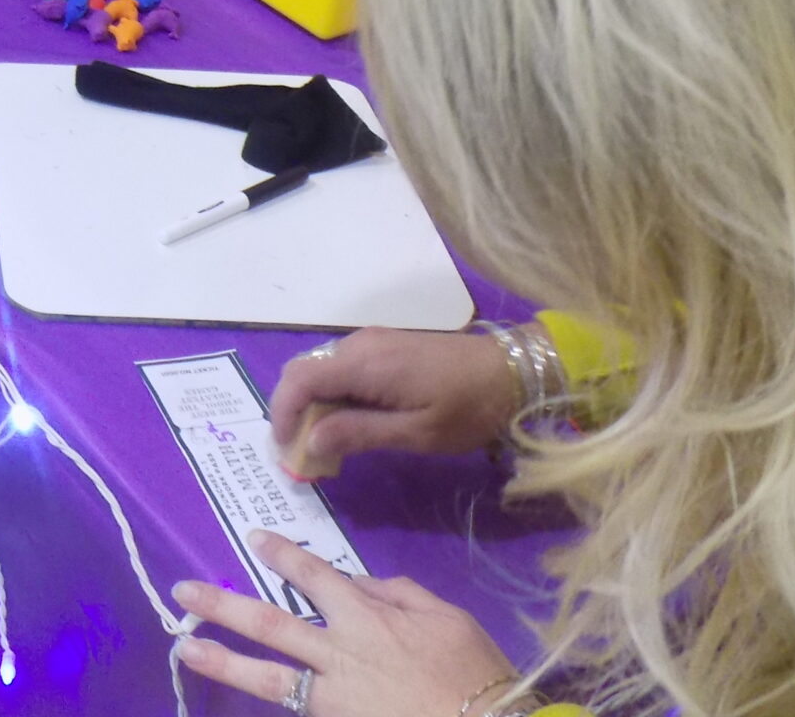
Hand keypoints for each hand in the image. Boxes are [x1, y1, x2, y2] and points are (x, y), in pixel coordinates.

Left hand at [175, 532, 518, 716]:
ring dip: (222, 661)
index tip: (253, 538)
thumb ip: (400, 594)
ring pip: (267, 678)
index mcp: (367, 618)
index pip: (314, 576)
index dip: (282, 555)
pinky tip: (246, 700)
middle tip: (183, 592)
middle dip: (223, 606)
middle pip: (270, 623)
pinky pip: (297, 713)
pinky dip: (272, 707)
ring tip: (184, 648)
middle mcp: (339, 654)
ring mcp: (333, 699)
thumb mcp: (448, 619)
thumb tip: (362, 583)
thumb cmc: (475, 678)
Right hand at [270, 330, 520, 479]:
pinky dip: (332, 394)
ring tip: (322, 443)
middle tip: (301, 453)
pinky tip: (347, 421)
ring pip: (320, 370)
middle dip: (293, 411)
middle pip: (303, 372)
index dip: (282, 414)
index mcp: (363, 364)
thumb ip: (358, 433)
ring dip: (312, 404)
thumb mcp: (415, 433)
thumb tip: (310, 441)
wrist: (511, 372)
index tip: (286, 451)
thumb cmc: (467, 408)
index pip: (299, 381)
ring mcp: (371, 342)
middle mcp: (358, 345)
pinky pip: (341, 368)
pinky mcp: (384, 346)